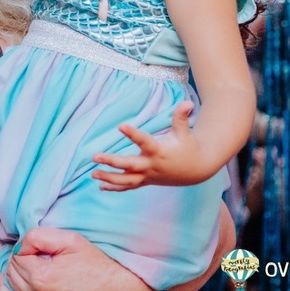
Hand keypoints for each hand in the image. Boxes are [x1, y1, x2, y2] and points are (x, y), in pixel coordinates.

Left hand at [0, 227, 155, 290]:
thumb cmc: (95, 265)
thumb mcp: (70, 240)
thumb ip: (39, 236)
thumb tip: (20, 243)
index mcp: (41, 276)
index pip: (16, 255)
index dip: (25, 247)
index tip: (38, 248)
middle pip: (12, 272)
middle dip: (19, 260)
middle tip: (34, 255)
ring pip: (9, 289)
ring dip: (12, 276)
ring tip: (20, 268)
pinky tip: (9, 288)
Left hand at [92, 101, 211, 188]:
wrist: (196, 171)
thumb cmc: (188, 148)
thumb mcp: (185, 133)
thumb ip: (181, 118)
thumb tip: (187, 102)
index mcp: (159, 151)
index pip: (144, 141)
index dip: (133, 134)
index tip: (120, 125)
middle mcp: (151, 165)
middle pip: (129, 165)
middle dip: (112, 161)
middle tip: (95, 156)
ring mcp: (148, 176)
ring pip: (127, 180)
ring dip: (109, 178)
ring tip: (93, 174)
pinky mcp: (147, 181)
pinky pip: (130, 186)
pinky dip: (116, 188)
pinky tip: (101, 186)